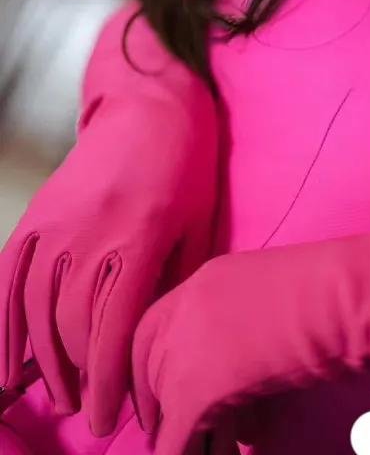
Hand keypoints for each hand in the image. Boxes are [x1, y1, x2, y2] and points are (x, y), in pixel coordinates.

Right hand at [0, 4, 218, 437]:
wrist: (151, 100)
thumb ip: (176, 278)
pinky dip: (2, 324)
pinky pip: (8, 276)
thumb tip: (160, 342)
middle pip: (72, 325)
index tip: (114, 420)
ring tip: (59, 394)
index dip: (110, 381)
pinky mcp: (37, 213)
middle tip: (91, 412)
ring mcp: (58, 221)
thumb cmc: (188, 164)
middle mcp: (93, 231)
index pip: (115, 326)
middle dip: (80, 378)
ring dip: (43, 361)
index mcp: (141, 235)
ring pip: (35, 309)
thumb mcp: (199, 220)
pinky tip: (7, 363)